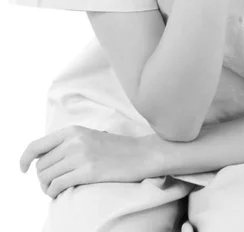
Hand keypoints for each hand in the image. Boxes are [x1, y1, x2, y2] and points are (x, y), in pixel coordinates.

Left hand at [19, 125, 161, 198]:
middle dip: (41, 178)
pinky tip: (61, 192)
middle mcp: (74, 141)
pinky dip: (54, 192)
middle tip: (50, 184)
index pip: (37, 145)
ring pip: (46, 177)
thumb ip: (69, 142)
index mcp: (73, 131)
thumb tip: (45, 157)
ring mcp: (81, 155)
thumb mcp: (89, 137)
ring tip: (56, 189)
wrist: (141, 154)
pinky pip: (57, 185)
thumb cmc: (116, 149)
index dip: (24, 158)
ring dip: (47, 187)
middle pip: (41, 165)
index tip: (22, 168)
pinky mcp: (88, 171)